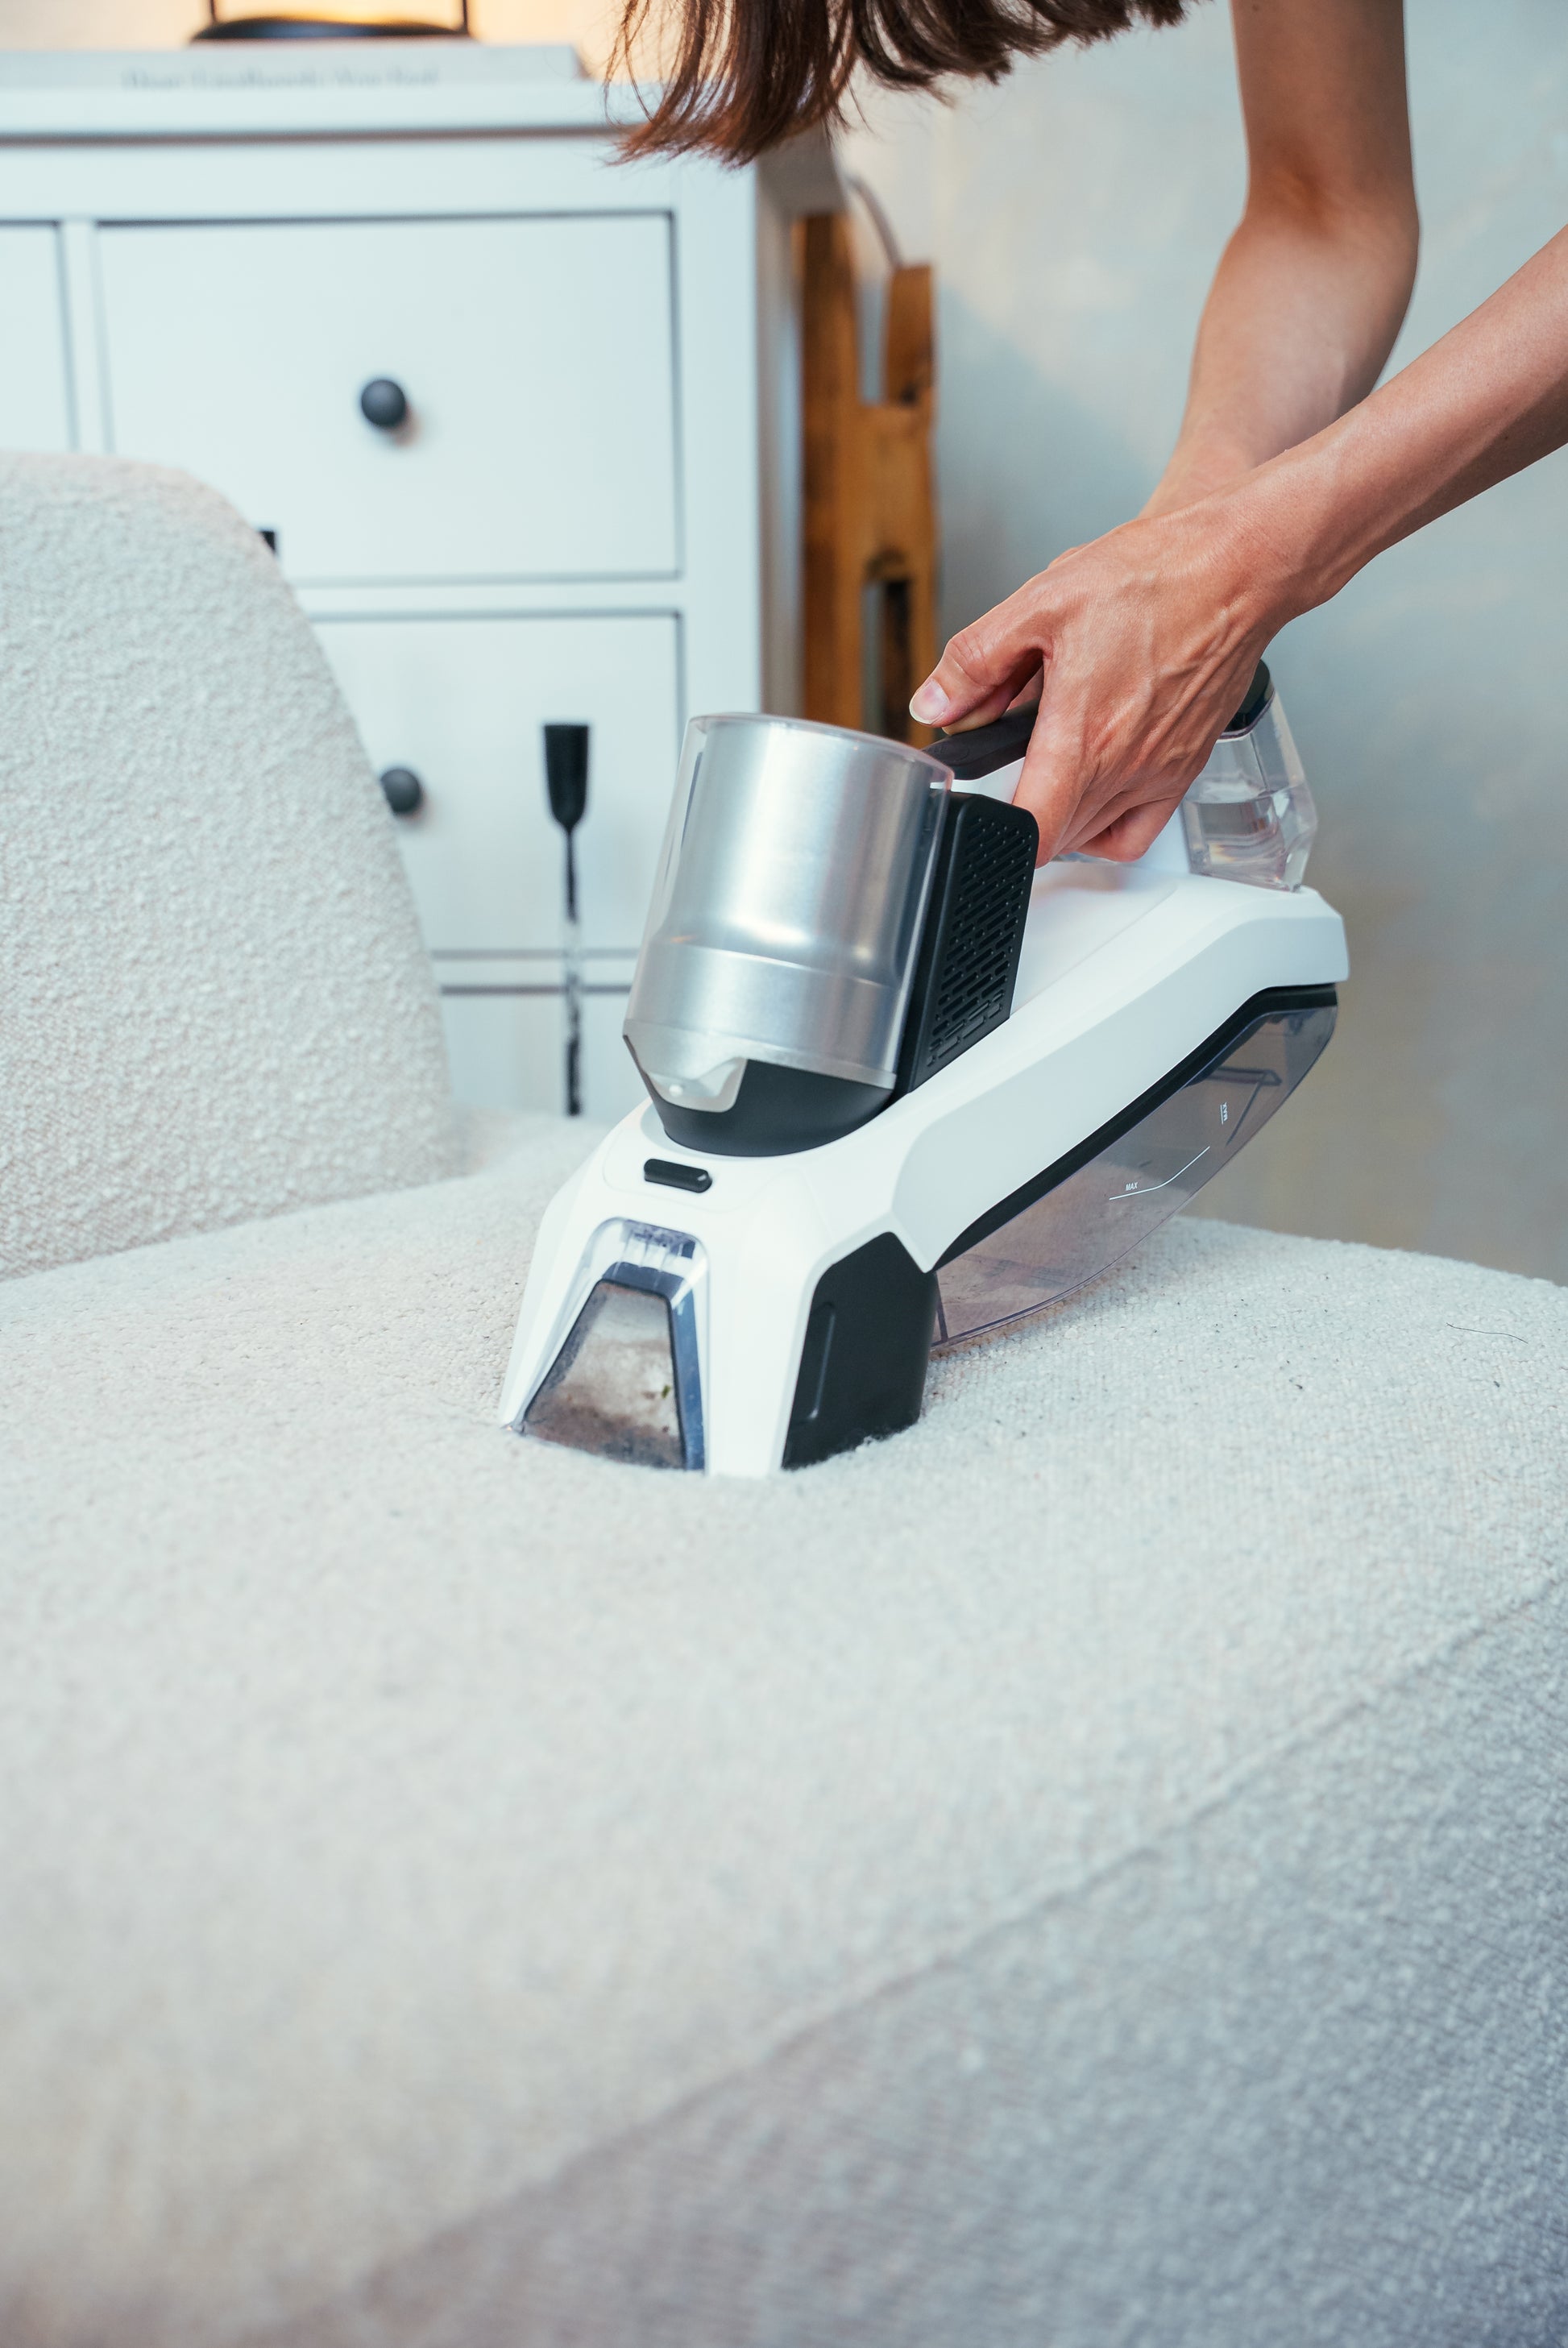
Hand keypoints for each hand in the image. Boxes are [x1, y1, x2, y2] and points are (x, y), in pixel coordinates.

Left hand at [910, 498, 1281, 863]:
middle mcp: (1126, 766)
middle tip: (1006, 758)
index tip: (978, 800)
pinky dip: (1103, 829)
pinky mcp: (1184, 770)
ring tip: (1047, 761)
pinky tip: (1086, 793)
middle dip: (1018, 804)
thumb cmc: (1152, 579)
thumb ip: (976, 661)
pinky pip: (1136, 832)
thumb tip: (934, 703)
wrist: (1233, 568)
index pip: (1032, 828)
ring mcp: (1159, 773)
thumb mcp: (1040, 603)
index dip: (994, 826)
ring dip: (1058, 813)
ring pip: (1091, 834)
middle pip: (1055, 833)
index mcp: (1084, 734)